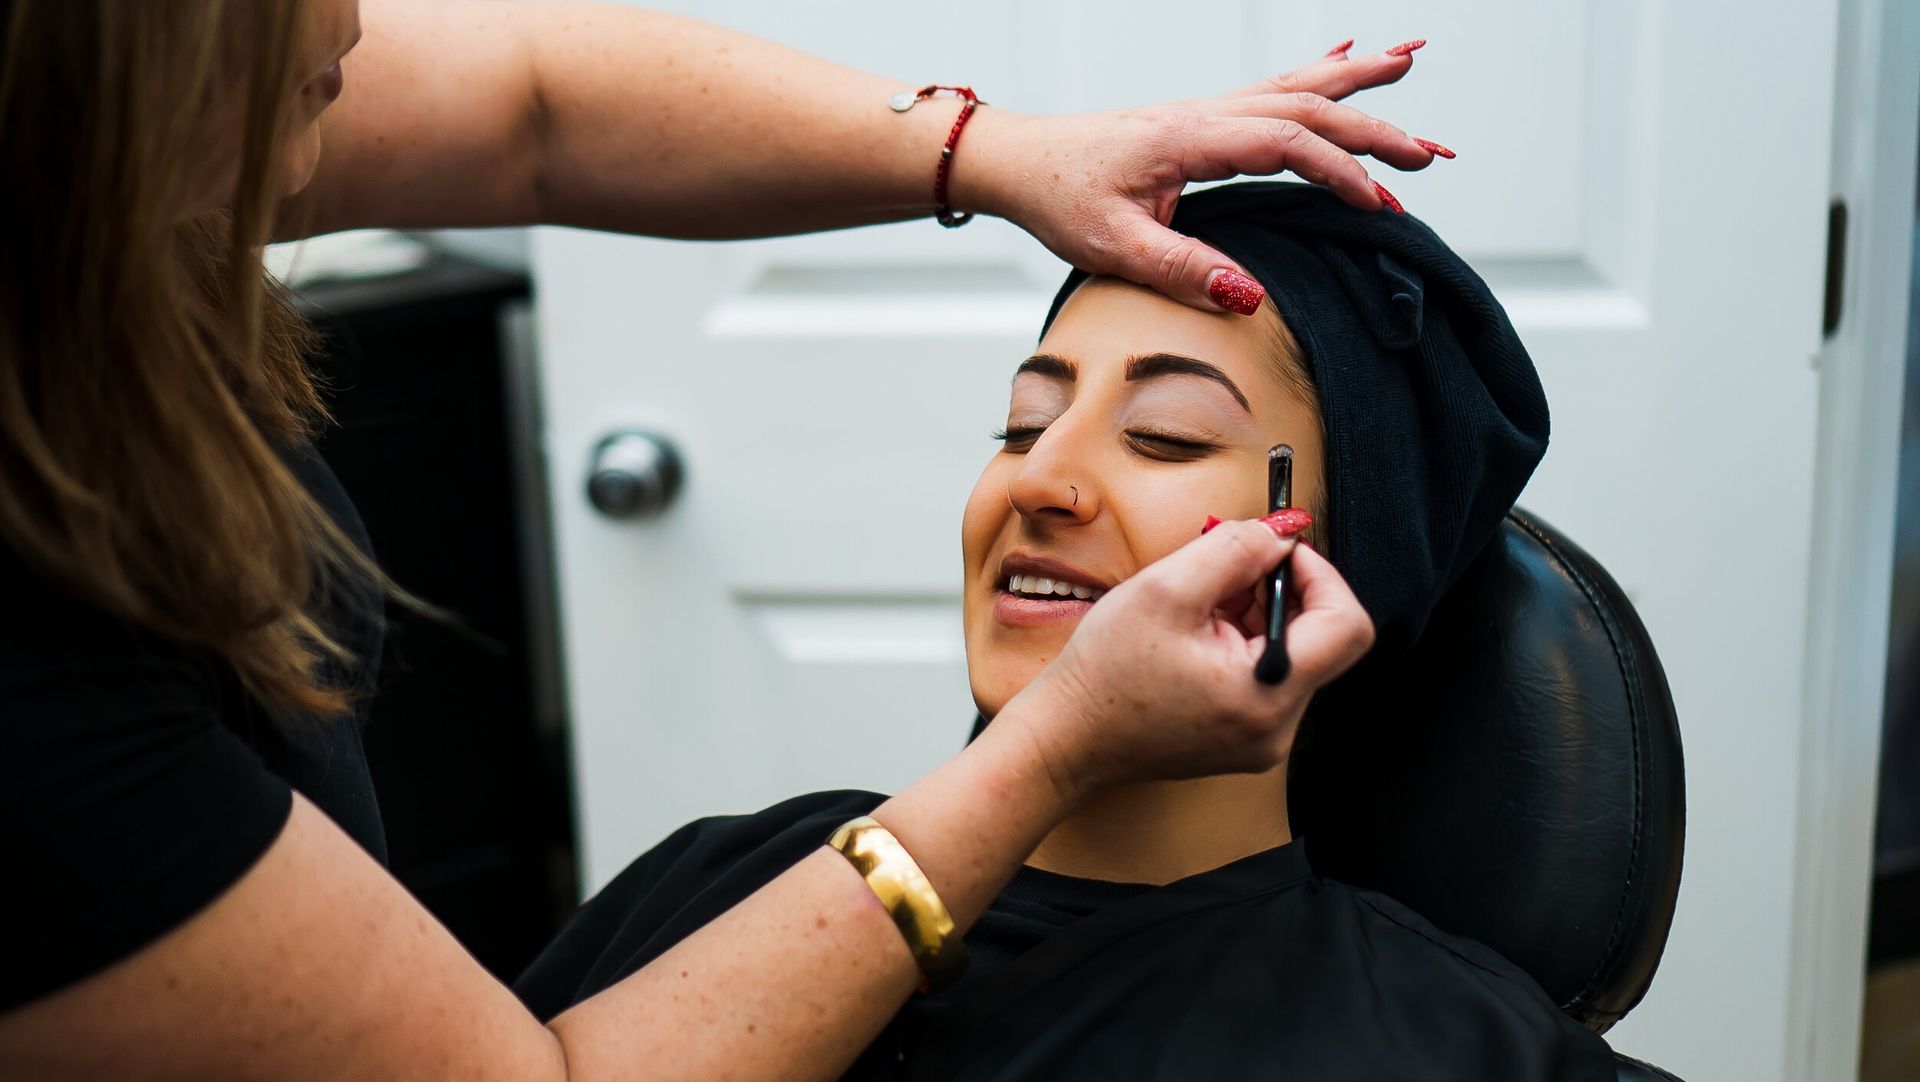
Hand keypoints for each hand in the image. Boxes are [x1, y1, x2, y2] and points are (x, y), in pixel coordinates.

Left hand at [951, 42, 1444, 312]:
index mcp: (1189, 138)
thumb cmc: (1058, 200)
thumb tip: (1250, 294)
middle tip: (1429, 154)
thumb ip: (1182, 271)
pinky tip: (1348, 55)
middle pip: (1305, 107)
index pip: (1285, 144)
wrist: (1018, 162)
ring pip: (1294, 88)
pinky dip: (1318, 73)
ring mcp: (1204, 113)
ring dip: (1355, 83)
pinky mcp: (1200, 122)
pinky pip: (1273, 89)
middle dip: (1373, 127)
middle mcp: (1204, 114)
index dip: (1338, 173)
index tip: (1379, 208)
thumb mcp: (1113, 247)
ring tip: (1410, 59)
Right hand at [1006, 520, 1374, 800]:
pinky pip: (1266, 676)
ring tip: (1198, 607)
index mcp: (1266, 694)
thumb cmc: (1105, 674)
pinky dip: (1241, 643)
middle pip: (1320, 638)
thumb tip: (1280, 533)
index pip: (1347, 625)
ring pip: (1291, 653)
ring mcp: (1262, 740)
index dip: (1320, 574)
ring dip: (1255, 615)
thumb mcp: (1166, 589)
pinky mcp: (1243, 740)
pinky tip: (1194, 635)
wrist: (1065, 740)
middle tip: (1225, 570)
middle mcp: (1277, 728)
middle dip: (1279, 590)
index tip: (1278, 550)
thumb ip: (1234, 550)